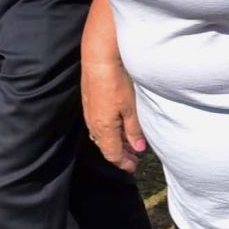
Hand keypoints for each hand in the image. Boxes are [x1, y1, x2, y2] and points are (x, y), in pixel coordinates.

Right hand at [83, 49, 146, 172]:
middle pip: (106, 148)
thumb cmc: (116, 83)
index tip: (134, 167)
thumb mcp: (130, 108)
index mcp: (104, 129)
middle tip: (135, 158)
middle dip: (121, 155)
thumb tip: (139, 149)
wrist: (98, 61)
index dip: (124, 163)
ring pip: (102, 137)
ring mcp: (90, 115)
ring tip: (130, 144)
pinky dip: (110, 132)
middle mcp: (94, 125)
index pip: (113, 154)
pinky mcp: (89, 105)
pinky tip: (119, 127)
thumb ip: (134, 130)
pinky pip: (99, 127)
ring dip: (116, 143)